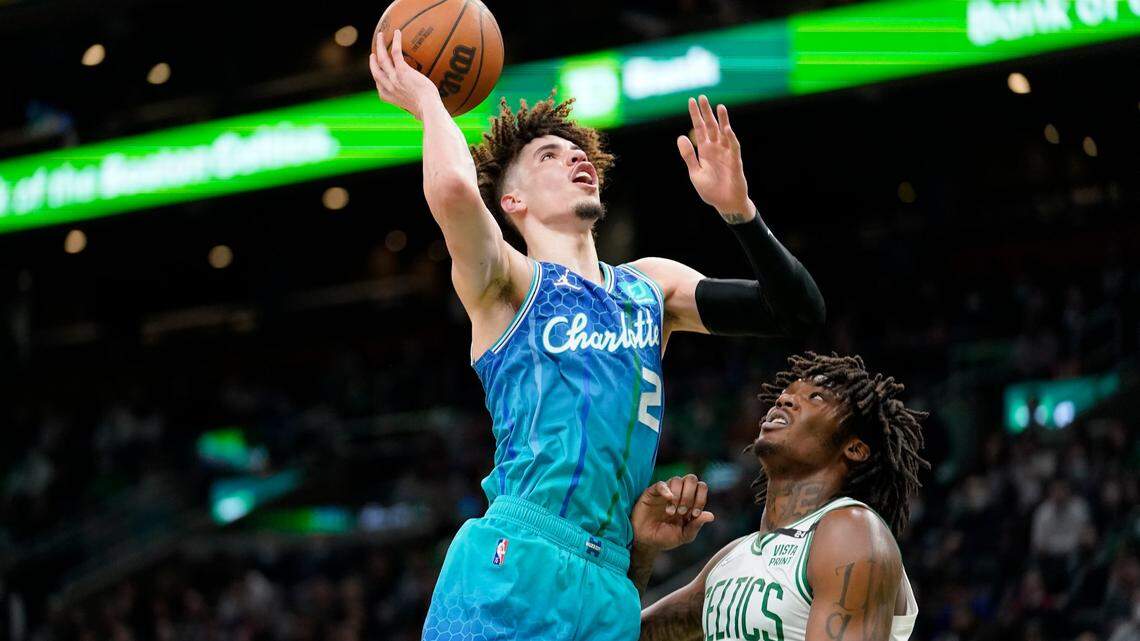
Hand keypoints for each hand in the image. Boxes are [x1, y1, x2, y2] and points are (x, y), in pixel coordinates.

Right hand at [368, 29, 441, 120]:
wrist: (428, 108)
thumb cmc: (426, 112)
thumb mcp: (416, 113)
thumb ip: (415, 113)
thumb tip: (418, 118)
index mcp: (389, 97)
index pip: (379, 86)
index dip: (377, 76)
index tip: (376, 68)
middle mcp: (388, 87)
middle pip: (376, 70)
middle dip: (373, 60)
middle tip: (374, 52)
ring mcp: (394, 78)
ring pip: (382, 58)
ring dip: (380, 45)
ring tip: (381, 35)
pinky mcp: (402, 71)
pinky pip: (396, 53)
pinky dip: (396, 41)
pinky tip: (397, 32)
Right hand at [631, 474, 714, 553]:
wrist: (645, 541)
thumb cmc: (664, 538)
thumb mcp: (682, 536)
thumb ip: (696, 526)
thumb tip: (711, 516)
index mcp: (690, 501)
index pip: (701, 488)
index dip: (700, 499)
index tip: (694, 515)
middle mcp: (679, 493)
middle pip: (691, 479)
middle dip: (689, 496)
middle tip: (682, 512)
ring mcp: (665, 492)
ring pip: (677, 479)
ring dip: (677, 496)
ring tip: (671, 512)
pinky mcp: (652, 492)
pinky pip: (661, 484)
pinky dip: (666, 490)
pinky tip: (667, 500)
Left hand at [677, 95, 752, 220]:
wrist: (725, 204)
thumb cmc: (711, 190)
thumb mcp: (695, 173)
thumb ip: (689, 156)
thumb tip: (680, 137)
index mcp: (705, 151)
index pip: (699, 129)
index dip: (696, 115)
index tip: (691, 101)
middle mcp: (716, 149)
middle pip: (711, 126)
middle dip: (706, 112)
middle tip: (702, 97)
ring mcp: (726, 153)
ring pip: (724, 133)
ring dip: (722, 120)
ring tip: (719, 107)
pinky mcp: (735, 161)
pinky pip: (733, 147)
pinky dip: (730, 137)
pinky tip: (726, 128)